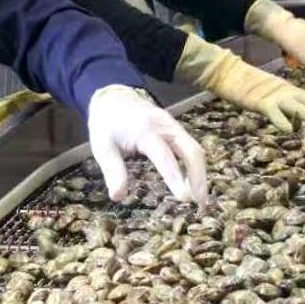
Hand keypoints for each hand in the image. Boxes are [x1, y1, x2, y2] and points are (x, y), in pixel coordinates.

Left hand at [87, 85, 207, 205]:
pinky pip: (192, 149)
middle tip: (199, 204)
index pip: (164, 155)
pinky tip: (195, 186)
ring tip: (201, 201)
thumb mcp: (103, 147)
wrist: (114, 99)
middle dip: (198, 177)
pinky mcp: (177, 130)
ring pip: (195, 150)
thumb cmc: (108, 126)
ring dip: (200, 175)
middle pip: (191, 150)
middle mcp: (165, 126)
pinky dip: (196, 168)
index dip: (175, 176)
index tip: (184, 198)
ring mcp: (174, 127)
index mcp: (145, 129)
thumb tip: (118, 196)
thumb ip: (113, 171)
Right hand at [176, 36, 304, 130]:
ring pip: (298, 108)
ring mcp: (275, 97)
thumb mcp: (272, 98)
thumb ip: (286, 108)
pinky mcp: (261, 102)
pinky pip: (273, 113)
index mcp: (293, 93)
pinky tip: (289, 130)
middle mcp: (289, 94)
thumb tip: (298, 123)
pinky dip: (282, 121)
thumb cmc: (250, 86)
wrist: (230, 73)